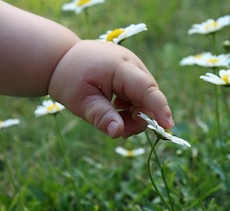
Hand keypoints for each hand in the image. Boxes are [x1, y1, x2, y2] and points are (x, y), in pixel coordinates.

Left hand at [48, 40, 173, 137]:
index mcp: (120, 67)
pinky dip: (130, 105)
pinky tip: (114, 106)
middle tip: (120, 129)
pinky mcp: (130, 72)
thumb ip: (102, 117)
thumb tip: (118, 133)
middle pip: (148, 96)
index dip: (159, 108)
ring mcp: (132, 67)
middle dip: (139, 117)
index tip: (168, 126)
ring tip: (112, 114)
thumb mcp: (81, 101)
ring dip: (133, 113)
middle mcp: (132, 64)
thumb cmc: (69, 78)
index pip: (146, 89)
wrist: (62, 58)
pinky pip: (138, 93)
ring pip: (144, 96)